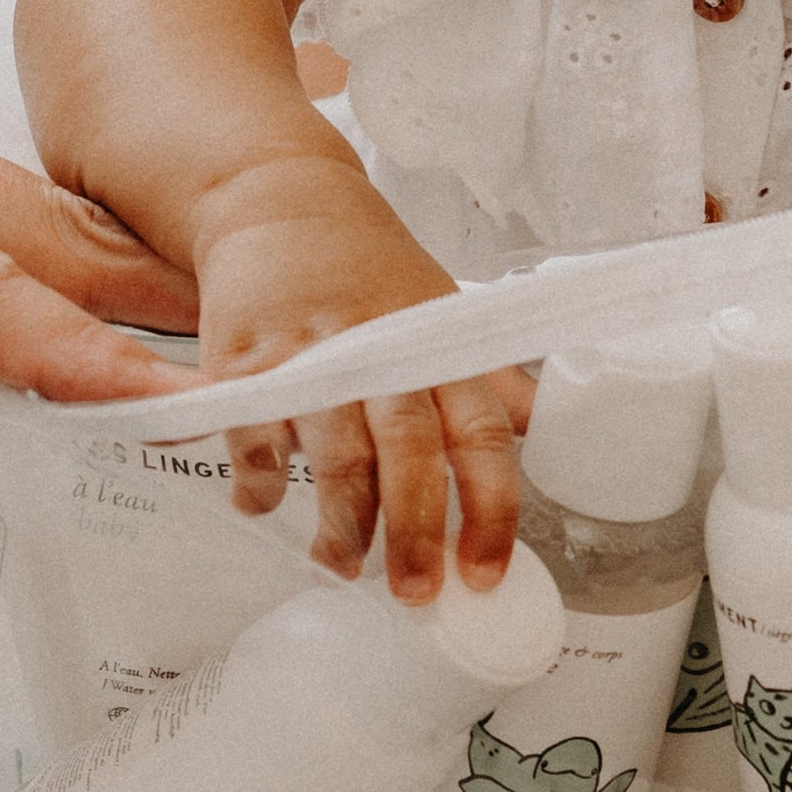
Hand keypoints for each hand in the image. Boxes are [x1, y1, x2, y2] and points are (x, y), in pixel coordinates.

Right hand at [190, 153, 526, 603]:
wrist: (278, 198)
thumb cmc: (366, 264)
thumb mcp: (438, 309)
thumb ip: (485, 377)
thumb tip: (543, 426)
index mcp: (437, 348)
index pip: (482, 436)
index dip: (491, 511)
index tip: (484, 574)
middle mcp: (381, 352)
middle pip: (409, 457)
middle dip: (414, 535)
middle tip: (413, 594)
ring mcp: (312, 356)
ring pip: (335, 459)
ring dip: (341, 527)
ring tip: (341, 565)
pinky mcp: (248, 358)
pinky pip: (255, 440)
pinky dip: (260, 484)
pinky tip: (264, 504)